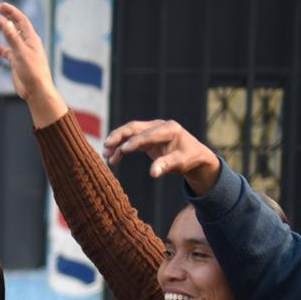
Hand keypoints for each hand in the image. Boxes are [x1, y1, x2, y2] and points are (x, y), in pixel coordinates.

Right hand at [0, 2, 67, 125]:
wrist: (36, 90)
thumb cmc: (32, 71)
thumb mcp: (20, 52)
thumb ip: (12, 37)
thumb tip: (4, 22)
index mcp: (31, 39)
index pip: (21, 20)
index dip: (11, 12)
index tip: (1, 6)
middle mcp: (28, 44)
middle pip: (18, 26)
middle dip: (9, 17)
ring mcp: (22, 53)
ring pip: (13, 38)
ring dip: (5, 30)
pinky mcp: (18, 62)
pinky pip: (8, 52)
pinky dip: (1, 49)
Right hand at [103, 119, 221, 193]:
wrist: (194, 156)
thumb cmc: (189, 158)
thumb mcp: (181, 163)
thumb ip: (166, 165)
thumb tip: (153, 173)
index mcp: (169, 129)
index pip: (148, 134)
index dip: (134, 142)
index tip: (122, 150)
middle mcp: (159, 126)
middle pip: (134, 127)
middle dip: (119, 136)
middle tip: (106, 145)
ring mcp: (152, 130)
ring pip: (130, 132)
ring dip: (117, 141)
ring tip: (105, 154)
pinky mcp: (148, 137)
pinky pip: (131, 140)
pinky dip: (121, 148)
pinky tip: (114, 159)